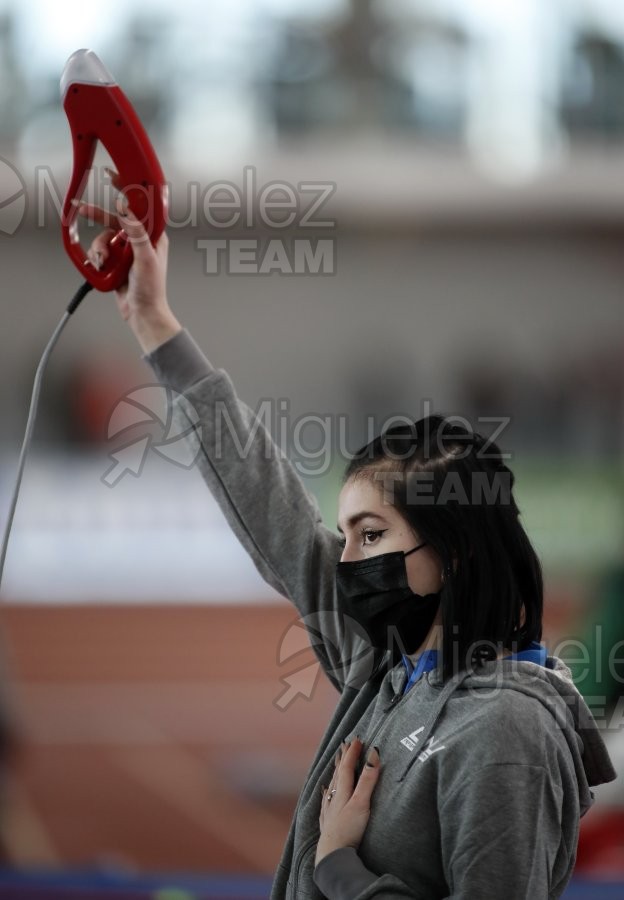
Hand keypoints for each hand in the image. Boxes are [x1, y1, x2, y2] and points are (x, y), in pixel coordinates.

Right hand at [76, 169, 180, 352]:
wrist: (142, 313)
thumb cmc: (151, 290)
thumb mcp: (145, 259)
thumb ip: (136, 233)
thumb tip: (127, 210)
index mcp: (153, 235)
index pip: (140, 206)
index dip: (127, 189)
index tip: (113, 175)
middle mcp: (139, 240)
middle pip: (115, 219)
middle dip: (97, 216)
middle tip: (80, 207)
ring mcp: (126, 251)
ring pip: (103, 237)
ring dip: (99, 250)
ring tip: (103, 263)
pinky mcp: (115, 261)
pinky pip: (98, 251)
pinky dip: (96, 259)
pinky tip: (102, 269)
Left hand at [315, 738, 380, 866]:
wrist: (332, 856)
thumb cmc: (348, 830)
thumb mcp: (361, 803)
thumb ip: (367, 780)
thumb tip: (373, 755)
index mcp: (342, 791)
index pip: (346, 767)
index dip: (352, 753)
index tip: (357, 740)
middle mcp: (334, 798)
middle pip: (338, 774)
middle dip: (343, 759)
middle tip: (346, 745)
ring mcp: (329, 811)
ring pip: (331, 786)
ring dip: (336, 772)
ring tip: (337, 763)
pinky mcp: (328, 823)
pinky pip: (326, 801)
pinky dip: (327, 792)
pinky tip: (325, 792)